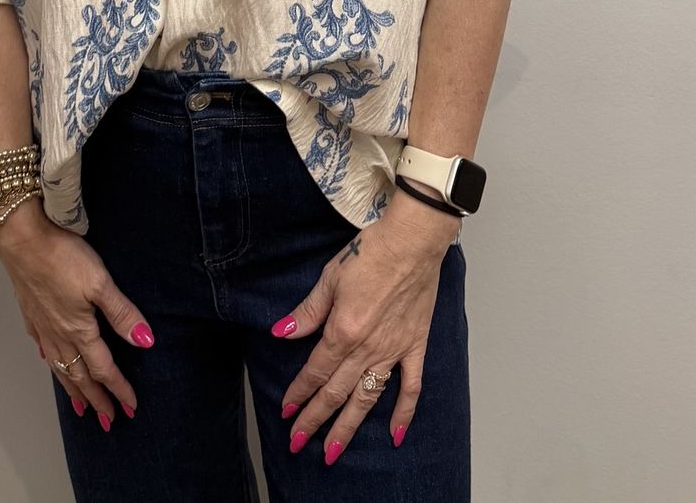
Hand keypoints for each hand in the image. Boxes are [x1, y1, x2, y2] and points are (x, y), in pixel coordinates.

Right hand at [0, 199, 154, 429]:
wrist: (21, 239)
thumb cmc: (62, 256)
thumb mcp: (101, 282)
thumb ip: (122, 313)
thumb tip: (145, 342)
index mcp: (80, 330)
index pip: (103, 368)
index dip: (118, 388)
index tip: (129, 407)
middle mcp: (59, 334)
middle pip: (80, 376)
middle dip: (96, 399)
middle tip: (107, 421)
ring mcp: (42, 325)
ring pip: (59, 367)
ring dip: (72, 389)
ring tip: (80, 407)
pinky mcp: (30, 312)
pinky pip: (43, 348)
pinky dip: (51, 362)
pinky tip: (50, 362)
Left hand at [270, 193, 457, 463]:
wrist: (411, 242)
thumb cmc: (370, 253)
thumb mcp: (329, 278)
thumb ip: (307, 312)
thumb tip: (281, 332)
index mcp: (343, 331)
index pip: (315, 371)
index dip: (299, 392)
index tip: (286, 412)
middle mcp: (367, 348)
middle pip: (336, 392)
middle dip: (315, 420)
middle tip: (298, 443)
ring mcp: (393, 350)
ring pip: (367, 398)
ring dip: (348, 426)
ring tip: (333, 452)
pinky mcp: (414, 346)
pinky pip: (411, 386)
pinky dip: (404, 412)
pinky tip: (395, 435)